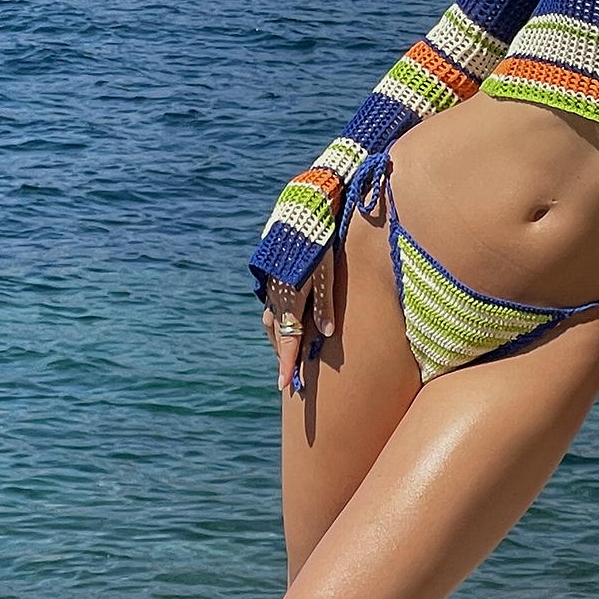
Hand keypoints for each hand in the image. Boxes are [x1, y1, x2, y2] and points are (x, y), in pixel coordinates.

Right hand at [262, 245, 335, 392]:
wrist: (299, 212)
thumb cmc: (318, 242)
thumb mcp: (326, 273)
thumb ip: (325, 304)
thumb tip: (327, 334)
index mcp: (290, 298)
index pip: (289, 340)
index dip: (287, 364)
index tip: (285, 386)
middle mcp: (276, 296)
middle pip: (279, 334)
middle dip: (284, 354)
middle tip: (291, 374)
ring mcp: (271, 286)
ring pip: (272, 320)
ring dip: (280, 337)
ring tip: (288, 350)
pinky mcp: (271, 276)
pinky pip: (271, 305)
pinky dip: (278, 318)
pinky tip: (287, 318)